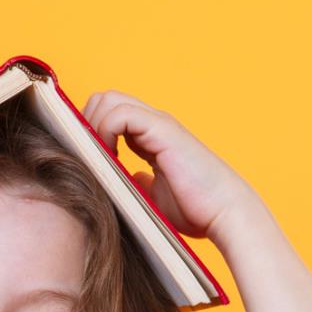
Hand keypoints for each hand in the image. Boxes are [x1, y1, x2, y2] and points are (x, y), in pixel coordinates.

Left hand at [80, 90, 264, 244]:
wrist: (225, 212)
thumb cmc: (196, 209)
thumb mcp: (156, 197)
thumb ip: (139, 184)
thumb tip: (126, 178)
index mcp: (151, 137)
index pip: (108, 114)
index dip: (90, 131)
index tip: (86, 159)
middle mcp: (154, 124)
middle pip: (104, 99)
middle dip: (86, 125)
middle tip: (88, 157)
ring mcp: (158, 124)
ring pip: (108, 99)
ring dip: (93, 126)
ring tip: (98, 158)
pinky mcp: (162, 129)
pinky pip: (119, 114)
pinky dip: (105, 131)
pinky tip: (110, 157)